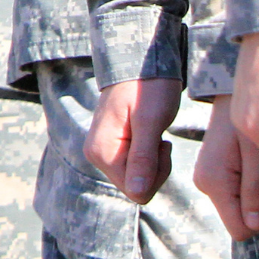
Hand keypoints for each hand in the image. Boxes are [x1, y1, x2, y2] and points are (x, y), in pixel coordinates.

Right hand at [85, 77, 181, 202]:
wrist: (140, 64)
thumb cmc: (148, 88)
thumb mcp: (150, 122)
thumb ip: (143, 158)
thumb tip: (137, 194)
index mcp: (102, 153)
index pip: (137, 191)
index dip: (157, 174)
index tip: (162, 145)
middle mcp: (97, 156)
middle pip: (137, 188)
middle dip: (157, 169)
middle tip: (161, 140)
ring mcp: (104, 153)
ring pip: (139, 180)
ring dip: (156, 162)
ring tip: (156, 135)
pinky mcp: (113, 148)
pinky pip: (138, 168)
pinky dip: (152, 156)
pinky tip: (152, 136)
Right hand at [195, 97, 258, 239]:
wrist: (233, 93)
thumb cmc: (252, 118)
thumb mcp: (258, 154)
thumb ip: (255, 190)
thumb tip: (255, 226)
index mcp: (214, 183)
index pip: (241, 229)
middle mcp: (206, 185)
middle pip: (244, 221)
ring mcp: (210, 181)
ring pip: (246, 208)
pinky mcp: (216, 175)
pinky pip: (243, 194)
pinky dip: (257, 183)